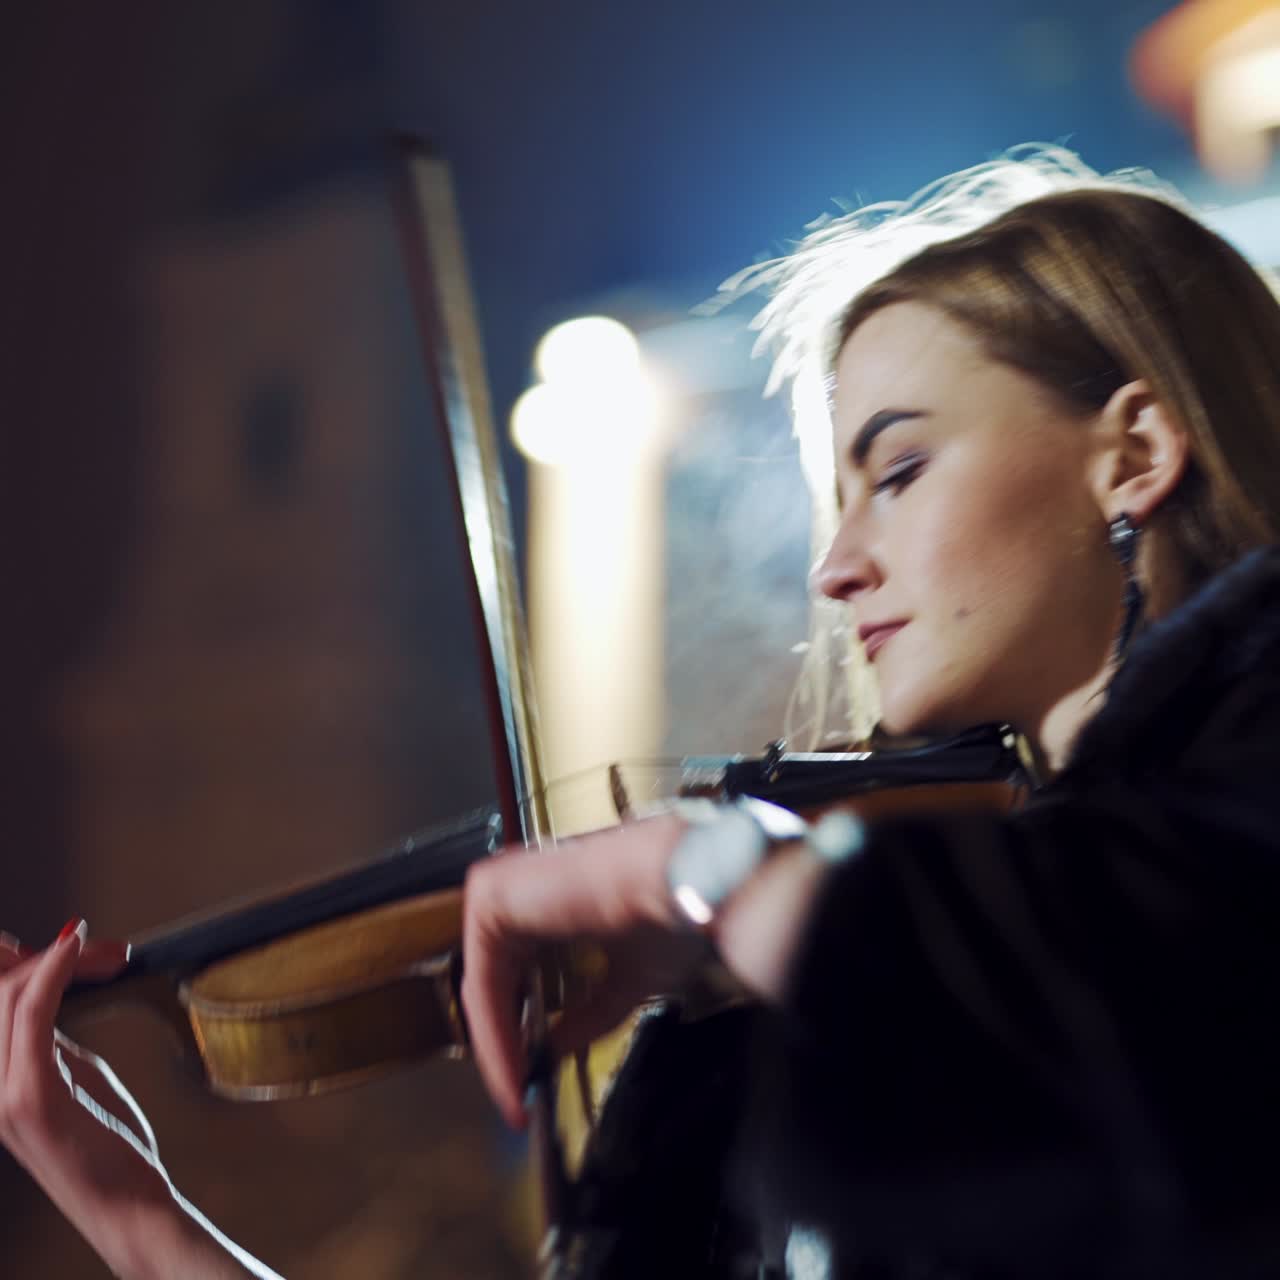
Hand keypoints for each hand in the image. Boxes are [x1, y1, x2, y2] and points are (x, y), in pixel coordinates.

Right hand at [0, 924, 274, 1279]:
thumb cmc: (103, 1146)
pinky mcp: (30, 1098)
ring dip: (63, 960)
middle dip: (49, 955)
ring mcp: (1, 1094)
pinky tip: (74, 950)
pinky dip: (54, 973)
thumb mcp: (69, 1075)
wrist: (123, 1205)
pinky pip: (33, 1015)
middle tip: (104, 950)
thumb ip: (48, 1034)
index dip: (20, 958)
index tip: (73, 941)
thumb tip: (44, 984)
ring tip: (108, 955)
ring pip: (11, 994)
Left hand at [461, 814, 702, 1127]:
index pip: (513, 978)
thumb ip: (586, 1013)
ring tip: (518, 1098)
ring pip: (484, 989)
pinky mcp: (489, 899)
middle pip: (493, 986)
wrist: (678, 886)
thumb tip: (554, 1048)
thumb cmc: (665, 917)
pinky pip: (483, 982)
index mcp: (544, 900)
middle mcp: (515, 891)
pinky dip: (496, 1031)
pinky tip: (515, 1069)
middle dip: (505, 1048)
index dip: (520, 1037)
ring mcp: (498, 891)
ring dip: (498, 1048)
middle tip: (519, 1103)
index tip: (530, 1089)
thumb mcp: (623, 981)